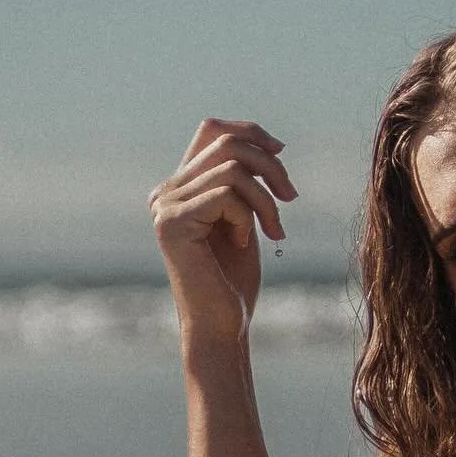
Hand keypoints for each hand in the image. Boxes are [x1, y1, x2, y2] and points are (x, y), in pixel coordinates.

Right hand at [148, 119, 297, 343]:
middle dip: (270, 165)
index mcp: (180, 187)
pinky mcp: (172, 222)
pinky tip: (246, 243)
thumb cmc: (235, 281)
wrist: (222, 326)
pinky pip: (226, 195)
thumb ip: (243, 184)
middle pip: (226, 144)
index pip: (211, 130)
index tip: (281, 151)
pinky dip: (248, 216)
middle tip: (292, 197)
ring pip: (232, 169)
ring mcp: (164, 206)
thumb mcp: (245, 219)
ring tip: (274, 230)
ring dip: (265, 199)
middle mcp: (165, 192)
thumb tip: (269, 143)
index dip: (250, 131)